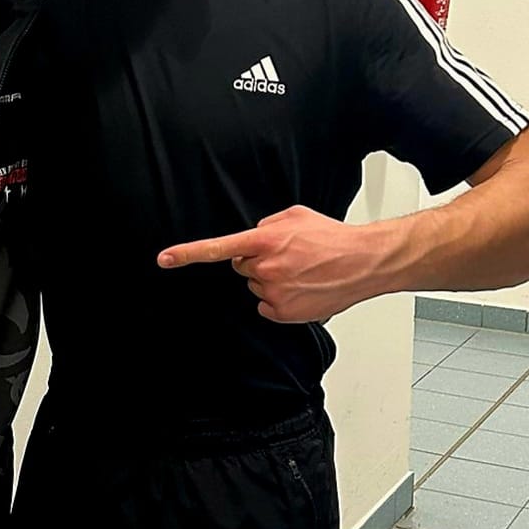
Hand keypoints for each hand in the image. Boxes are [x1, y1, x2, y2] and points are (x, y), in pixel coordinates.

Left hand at [157, 205, 370, 322]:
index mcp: (265, 241)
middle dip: (259, 262)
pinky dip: (281, 300)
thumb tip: (254, 237)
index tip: (164, 259)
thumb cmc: (334, 238)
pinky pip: (267, 306)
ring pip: (257, 287)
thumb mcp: (295, 216)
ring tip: (302, 272)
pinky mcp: (284, 312)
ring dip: (273, 280)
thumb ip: (266, 224)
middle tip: (289, 257)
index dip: (187, 254)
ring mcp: (274, 293)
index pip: (217, 248)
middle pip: (242, 267)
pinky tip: (302, 289)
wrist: (364, 261)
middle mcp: (265, 268)